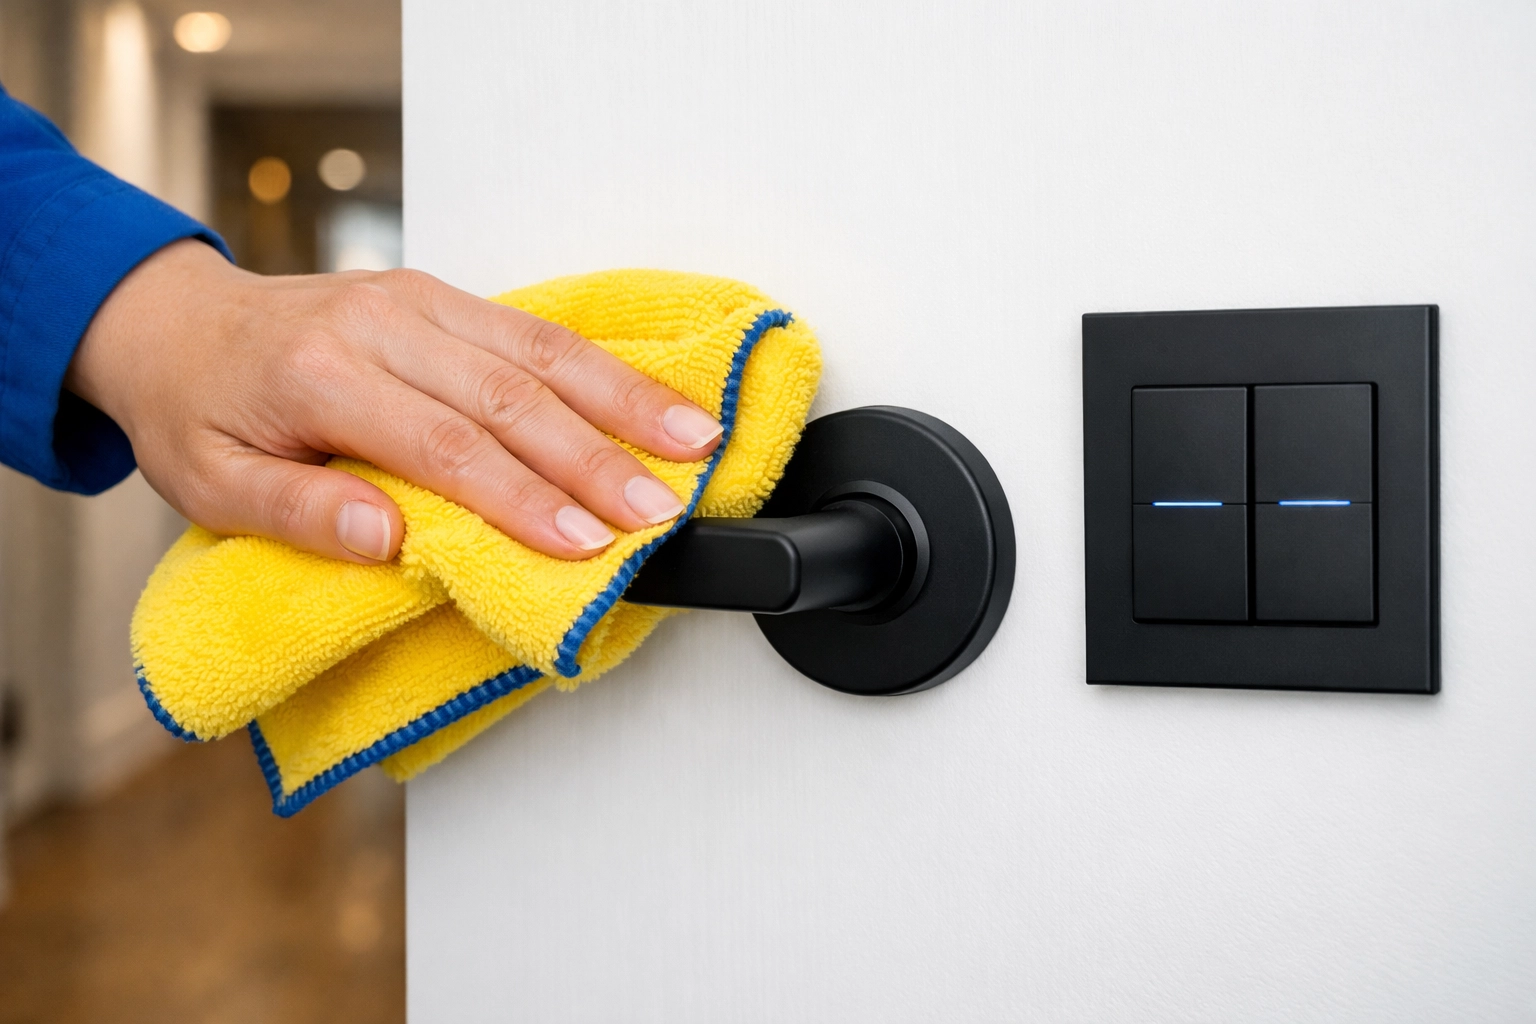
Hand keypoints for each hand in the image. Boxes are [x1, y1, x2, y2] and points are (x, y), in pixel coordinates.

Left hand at [66, 240, 723, 562]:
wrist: (180, 322)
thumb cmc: (200, 413)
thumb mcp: (210, 483)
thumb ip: (294, 513)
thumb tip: (385, 540)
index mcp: (318, 375)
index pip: (444, 445)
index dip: (522, 498)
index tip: (585, 543)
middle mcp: (380, 324)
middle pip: (509, 394)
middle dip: (597, 456)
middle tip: (661, 507)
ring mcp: (418, 300)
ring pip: (538, 350)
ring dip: (624, 400)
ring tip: (695, 441)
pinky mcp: (443, 295)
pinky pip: (534, 327)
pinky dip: (603, 365)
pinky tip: (653, 394)